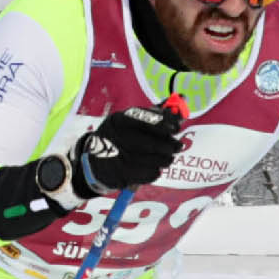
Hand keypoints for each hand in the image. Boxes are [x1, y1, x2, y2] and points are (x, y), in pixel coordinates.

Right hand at [65, 103, 185, 197]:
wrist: (95, 162)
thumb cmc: (120, 137)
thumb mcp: (131, 121)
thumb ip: (156, 113)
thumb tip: (182, 102)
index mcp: (118, 120)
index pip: (145, 119)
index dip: (164, 123)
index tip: (176, 128)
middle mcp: (115, 138)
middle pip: (150, 143)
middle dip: (169, 145)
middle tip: (177, 146)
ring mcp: (117, 158)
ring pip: (152, 160)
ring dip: (165, 159)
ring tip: (168, 158)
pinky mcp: (121, 175)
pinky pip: (148, 173)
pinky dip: (155, 171)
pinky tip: (154, 167)